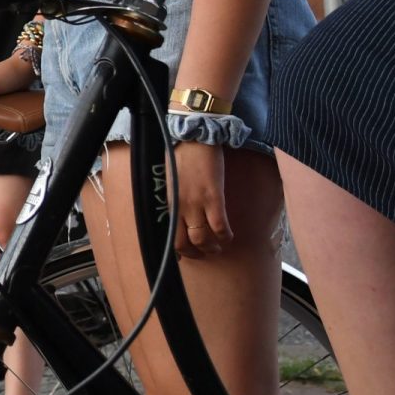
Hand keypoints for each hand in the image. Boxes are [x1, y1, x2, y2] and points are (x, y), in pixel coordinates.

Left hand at [171, 140, 229, 257]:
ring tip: (218, 247)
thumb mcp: (169, 182)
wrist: (193, 138)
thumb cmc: (180, 155)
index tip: (185, 256)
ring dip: (212, 247)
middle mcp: (178, 207)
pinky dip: (225, 236)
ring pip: (202, 238)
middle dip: (196, 253)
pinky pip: (219, 225)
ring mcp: (195, 203)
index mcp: (167, 203)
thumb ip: (173, 200)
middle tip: (205, 253)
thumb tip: (178, 215)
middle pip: (184, 242)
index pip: (168, 237)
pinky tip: (228, 236)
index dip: (178, 251)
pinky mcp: (213, 197)